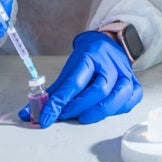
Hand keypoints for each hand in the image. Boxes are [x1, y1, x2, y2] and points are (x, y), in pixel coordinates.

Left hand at [21, 31, 141, 127]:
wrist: (110, 43)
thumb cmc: (88, 58)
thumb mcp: (69, 68)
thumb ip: (51, 93)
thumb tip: (27, 115)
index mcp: (91, 55)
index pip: (74, 81)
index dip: (59, 102)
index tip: (45, 118)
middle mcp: (111, 63)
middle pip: (99, 89)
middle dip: (78, 107)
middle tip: (63, 116)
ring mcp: (125, 73)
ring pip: (119, 95)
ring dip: (99, 111)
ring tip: (83, 118)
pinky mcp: (134, 83)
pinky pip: (130, 100)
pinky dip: (116, 110)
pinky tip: (103, 112)